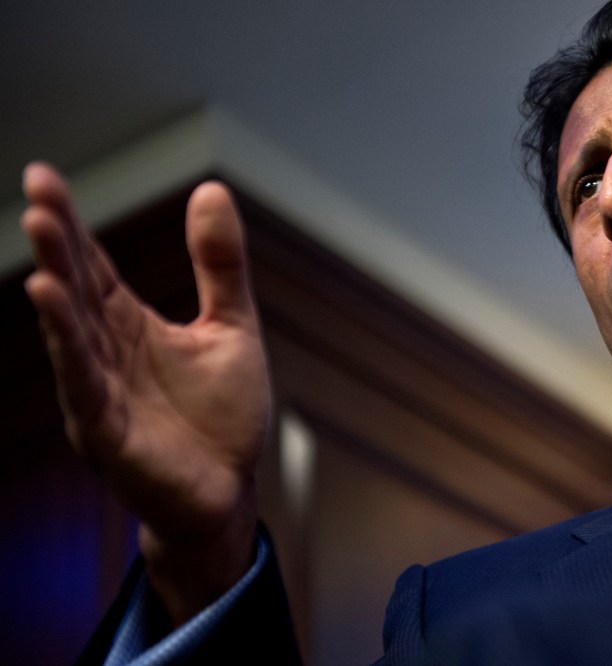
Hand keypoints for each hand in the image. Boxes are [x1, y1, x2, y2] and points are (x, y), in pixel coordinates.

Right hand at [20, 162, 269, 624]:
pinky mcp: (107, 433)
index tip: (45, 175)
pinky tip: (50, 303)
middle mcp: (107, 355)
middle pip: (77, 291)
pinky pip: (82, 384)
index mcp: (132, 328)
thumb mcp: (231, 327)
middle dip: (59, 244)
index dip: (73, 225)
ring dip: (56, 284)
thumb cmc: (224, 416)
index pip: (95, 269)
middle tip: (40, 192)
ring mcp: (101, 394)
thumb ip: (219, 265)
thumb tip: (211, 188)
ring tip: (41, 231)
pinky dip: (66, 345)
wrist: (230, 491)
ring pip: (71, 332)